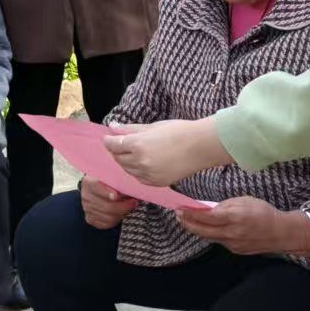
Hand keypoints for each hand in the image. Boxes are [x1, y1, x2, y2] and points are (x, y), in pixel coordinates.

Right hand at [79, 176, 138, 229]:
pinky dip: (117, 219)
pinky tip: (121, 213)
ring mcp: (87, 209)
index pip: (96, 187)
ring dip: (122, 213)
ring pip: (109, 217)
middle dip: (124, 206)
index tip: (116, 196)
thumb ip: (116, 180)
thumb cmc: (106, 182)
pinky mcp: (90, 219)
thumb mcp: (109, 177)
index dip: (106, 192)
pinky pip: (107, 223)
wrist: (95, 190)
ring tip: (129, 207)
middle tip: (134, 202)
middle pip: (107, 206)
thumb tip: (129, 188)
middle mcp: (86, 196)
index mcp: (89, 182)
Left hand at [103, 118, 228, 187]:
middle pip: (118, 159)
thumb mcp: (152, 126)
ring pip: (127, 170)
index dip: (109, 141)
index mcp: (138, 145)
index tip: (108, 138)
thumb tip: (112, 127)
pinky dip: (136, 171)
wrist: (200, 147)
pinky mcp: (156, 183)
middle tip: (119, 144)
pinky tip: (142, 163)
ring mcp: (148, 175)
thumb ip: (130, 129)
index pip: (114, 145)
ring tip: (132, 153)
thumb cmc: (179, 131)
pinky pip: (138, 178)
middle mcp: (140, 162)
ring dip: (125, 161)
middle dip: (116, 151)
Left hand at [174, 197, 309, 257]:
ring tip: (188, 220)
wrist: (281, 233)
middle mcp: (231, 233)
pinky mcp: (235, 250)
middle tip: (178, 215)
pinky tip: (207, 227)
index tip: (179, 209)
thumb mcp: (244, 201)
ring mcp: (232, 244)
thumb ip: (225, 205)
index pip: (206, 217)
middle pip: (202, 230)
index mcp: (234, 217)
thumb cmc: (264, 212)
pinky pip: (218, 241)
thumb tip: (208, 208)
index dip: (190, 214)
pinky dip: (211, 233)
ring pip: (208, 236)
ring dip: (197, 228)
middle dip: (187, 223)